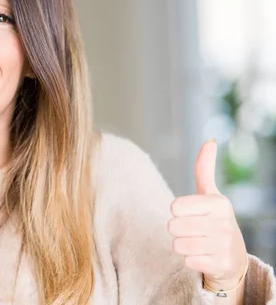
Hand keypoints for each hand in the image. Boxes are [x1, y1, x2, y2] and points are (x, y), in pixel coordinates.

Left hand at [167, 140, 247, 288]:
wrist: (233, 258)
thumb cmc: (214, 220)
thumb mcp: (211, 195)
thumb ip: (205, 169)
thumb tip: (210, 141)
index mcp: (218, 203)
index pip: (175, 207)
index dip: (177, 212)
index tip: (190, 214)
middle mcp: (223, 224)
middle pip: (174, 227)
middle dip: (178, 231)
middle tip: (193, 231)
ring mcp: (223, 246)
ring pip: (178, 245)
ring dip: (182, 245)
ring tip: (197, 243)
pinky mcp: (220, 265)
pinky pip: (187, 261)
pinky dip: (190, 260)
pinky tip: (202, 257)